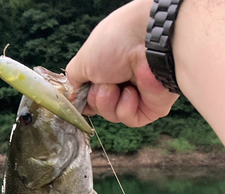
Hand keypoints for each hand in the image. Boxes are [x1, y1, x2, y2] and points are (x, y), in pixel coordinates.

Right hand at [66, 0, 178, 126]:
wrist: (148, 43)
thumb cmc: (116, 43)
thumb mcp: (83, 60)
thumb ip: (74, 80)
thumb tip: (73, 96)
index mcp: (108, 68)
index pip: (90, 93)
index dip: (84, 97)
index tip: (80, 95)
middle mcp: (123, 81)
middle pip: (99, 107)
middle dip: (96, 98)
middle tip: (104, 82)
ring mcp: (137, 96)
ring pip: (111, 115)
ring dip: (108, 102)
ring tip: (117, 85)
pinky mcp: (151, 109)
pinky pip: (128, 119)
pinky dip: (125, 107)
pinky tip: (132, 92)